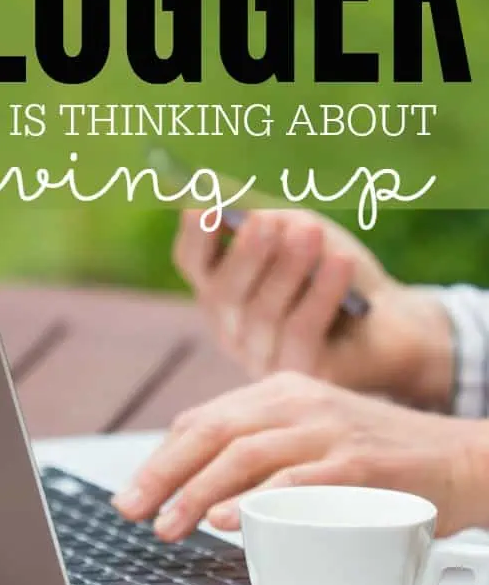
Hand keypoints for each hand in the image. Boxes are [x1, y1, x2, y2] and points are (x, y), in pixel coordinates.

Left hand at [113, 372, 488, 539]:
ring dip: (198, 490)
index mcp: (281, 392)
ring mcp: (330, 430)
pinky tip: (225, 519)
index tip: (132, 492)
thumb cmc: (376, 456)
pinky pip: (299, 479)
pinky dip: (258, 499)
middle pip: (215, 430)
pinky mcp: (359, 464)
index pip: (205, 418)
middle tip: (131, 509)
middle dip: (164, 472)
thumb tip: (196, 490)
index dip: (161, 456)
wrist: (459, 457)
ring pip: (248, 453)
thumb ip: (262, 450)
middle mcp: (299, 402)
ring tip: (167, 524)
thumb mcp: (312, 435)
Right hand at [173, 209, 452, 410]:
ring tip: (313, 233)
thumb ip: (273, 224)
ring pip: (262, 314)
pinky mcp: (299, 376)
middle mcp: (231, 326)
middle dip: (244, 256)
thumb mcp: (303, 231)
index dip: (194, 235)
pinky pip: (301, 333)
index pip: (192, 260)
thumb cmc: (337, 268)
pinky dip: (320, 294)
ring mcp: (261, 357)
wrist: (392, 321)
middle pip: (222, 293)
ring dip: (287, 269)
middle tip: (267, 222)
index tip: (205, 208)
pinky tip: (341, 263)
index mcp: (223, 284)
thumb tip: (250, 218)